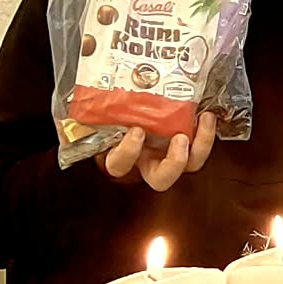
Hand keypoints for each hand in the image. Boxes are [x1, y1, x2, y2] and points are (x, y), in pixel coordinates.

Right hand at [97, 112, 217, 193]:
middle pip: (162, 179)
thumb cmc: (113, 114)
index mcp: (123, 156)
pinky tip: (207, 113)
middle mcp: (148, 161)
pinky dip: (208, 131)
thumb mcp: (100, 116)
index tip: (136, 131)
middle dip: (173, 163)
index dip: (128, 152)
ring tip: (203, 120)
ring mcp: (170, 153)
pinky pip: (202, 144)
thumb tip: (74, 110)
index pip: (120, 164)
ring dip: (200, 146)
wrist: (134, 104)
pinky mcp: (188, 141)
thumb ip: (90, 116)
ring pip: (191, 165)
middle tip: (179, 138)